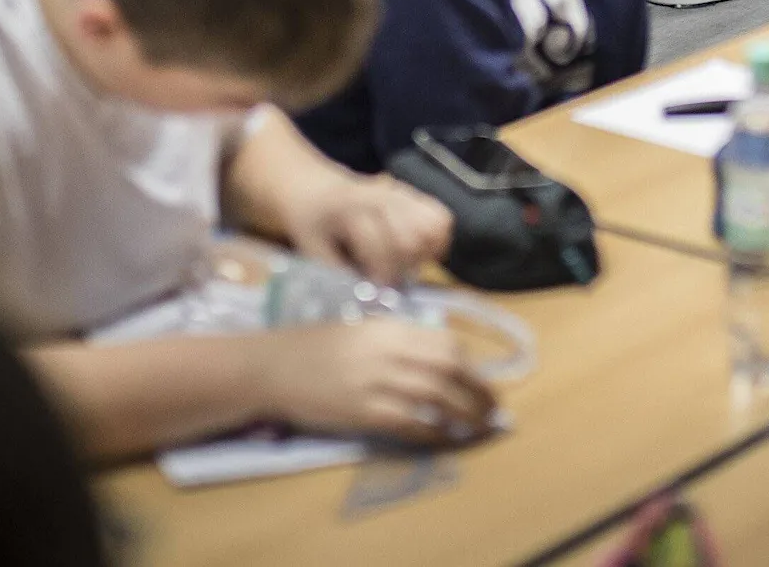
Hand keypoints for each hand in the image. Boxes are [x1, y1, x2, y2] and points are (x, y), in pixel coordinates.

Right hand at [261, 321, 495, 444]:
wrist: (275, 365)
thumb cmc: (315, 347)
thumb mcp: (361, 331)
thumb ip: (396, 340)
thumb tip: (434, 359)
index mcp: (391, 328)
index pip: (446, 344)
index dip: (473, 365)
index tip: (485, 381)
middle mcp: (391, 351)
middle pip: (451, 370)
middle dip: (479, 391)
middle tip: (494, 409)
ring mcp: (379, 382)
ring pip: (438, 398)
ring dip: (466, 416)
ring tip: (479, 429)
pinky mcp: (366, 412)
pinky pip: (412, 424)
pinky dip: (435, 433)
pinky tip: (445, 441)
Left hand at [283, 172, 451, 286]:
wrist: (314, 187)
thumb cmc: (312, 223)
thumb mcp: (311, 249)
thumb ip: (339, 276)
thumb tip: (369, 304)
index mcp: (348, 207)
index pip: (378, 246)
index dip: (379, 278)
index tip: (373, 294)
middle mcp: (378, 195)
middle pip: (410, 239)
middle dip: (400, 268)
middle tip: (385, 280)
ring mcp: (400, 192)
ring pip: (432, 227)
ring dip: (421, 255)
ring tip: (402, 266)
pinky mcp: (414, 194)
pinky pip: (442, 219)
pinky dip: (435, 242)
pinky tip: (416, 253)